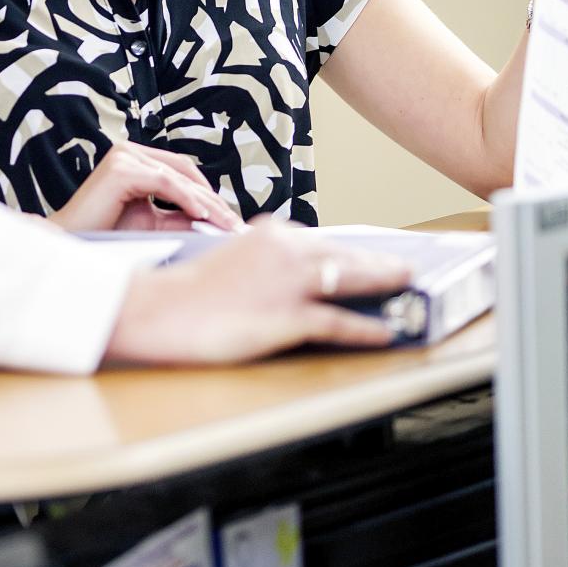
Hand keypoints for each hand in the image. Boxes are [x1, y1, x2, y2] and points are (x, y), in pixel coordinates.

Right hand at [51, 142, 243, 234]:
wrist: (71, 243)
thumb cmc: (105, 234)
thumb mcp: (151, 222)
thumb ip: (179, 215)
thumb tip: (214, 219)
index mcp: (134, 159)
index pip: (181, 170)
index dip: (207, 193)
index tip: (227, 218)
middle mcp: (129, 151)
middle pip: (184, 171)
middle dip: (213, 199)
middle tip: (233, 224)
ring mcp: (124, 156)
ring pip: (178, 177)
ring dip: (205, 202)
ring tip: (224, 224)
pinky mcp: (121, 169)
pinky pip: (165, 182)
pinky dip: (188, 199)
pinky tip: (203, 216)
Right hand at [106, 220, 412, 361]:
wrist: (161, 310)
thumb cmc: (189, 291)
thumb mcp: (231, 259)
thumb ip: (263, 260)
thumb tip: (291, 273)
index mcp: (269, 234)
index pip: (322, 241)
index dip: (351, 249)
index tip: (369, 253)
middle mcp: (286, 251)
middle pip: (344, 255)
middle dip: (378, 261)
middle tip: (404, 267)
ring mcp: (289, 283)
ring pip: (350, 278)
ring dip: (383, 283)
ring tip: (406, 289)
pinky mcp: (288, 316)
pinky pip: (339, 322)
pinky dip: (367, 327)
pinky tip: (385, 332)